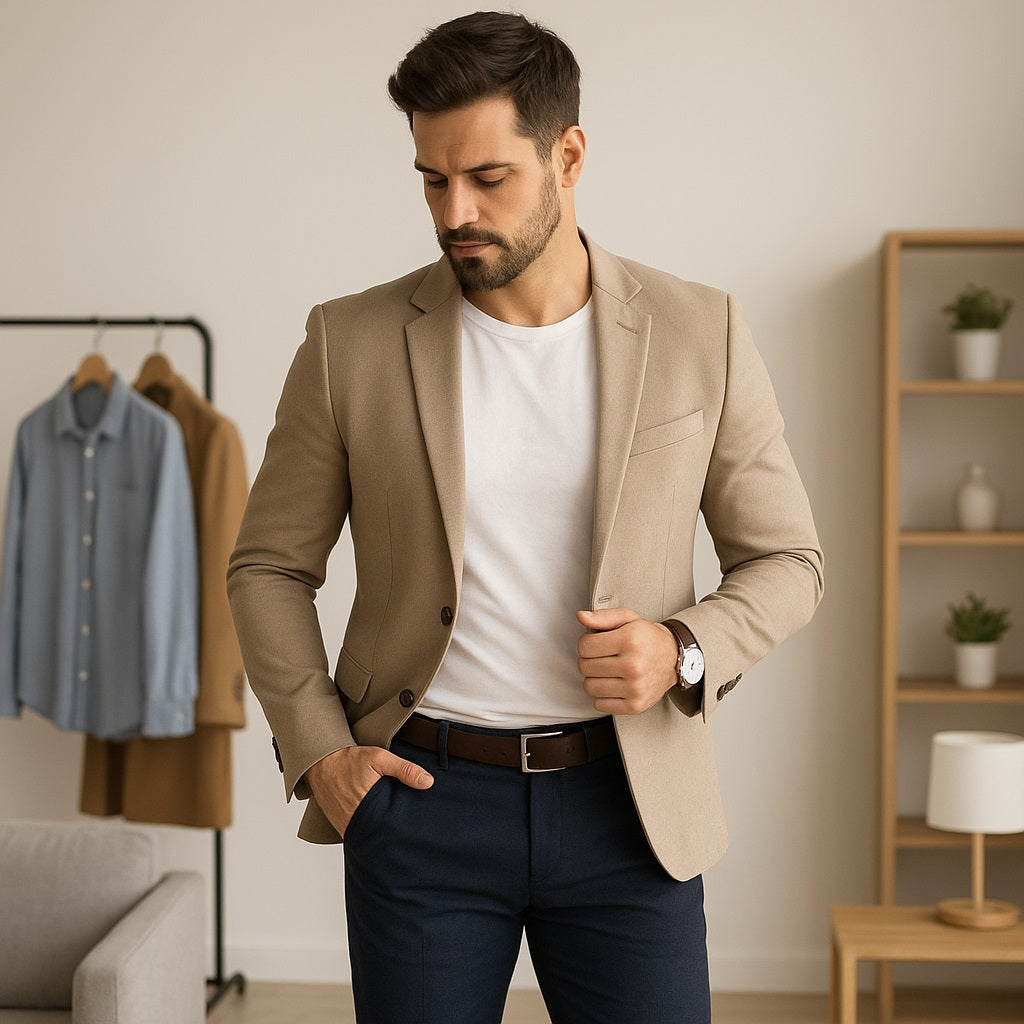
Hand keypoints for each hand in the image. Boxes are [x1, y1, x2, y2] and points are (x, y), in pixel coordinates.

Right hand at [305, 745, 432, 836]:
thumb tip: (428, 782)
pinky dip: (368, 829)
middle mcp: (355, 822)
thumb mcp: (379, 758)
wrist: (320, 762)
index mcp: (367, 808)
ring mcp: (346, 826)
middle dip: (395, 832)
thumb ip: (404, 770)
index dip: (404, 828)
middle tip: (410, 829)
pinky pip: (358, 832)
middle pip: (382, 835)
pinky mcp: (340, 826)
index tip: (417, 827)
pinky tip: (378, 823)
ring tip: (395, 827)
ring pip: (370, 835)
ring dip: (381, 832)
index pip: (391, 828)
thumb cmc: (348, 760)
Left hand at [576, 607, 678, 714]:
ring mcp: (635, 688)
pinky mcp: (635, 705)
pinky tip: (613, 685)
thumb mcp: (627, 618)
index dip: (586, 643)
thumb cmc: (647, 638)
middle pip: (585, 667)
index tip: (596, 643)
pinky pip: (599, 704)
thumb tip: (581, 617)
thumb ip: (602, 616)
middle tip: (603, 657)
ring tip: (608, 670)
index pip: (584, 646)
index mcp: (630, 641)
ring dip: (594, 679)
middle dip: (589, 660)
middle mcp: (633, 666)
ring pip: (589, 687)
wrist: (673, 658)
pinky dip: (602, 696)